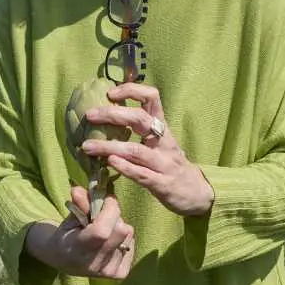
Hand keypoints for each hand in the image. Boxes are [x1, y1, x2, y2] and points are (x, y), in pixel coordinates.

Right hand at [25, 189, 134, 278]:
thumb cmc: (67, 235)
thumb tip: (78, 190)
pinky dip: (123, 239)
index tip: (106, 200)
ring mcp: (108, 271)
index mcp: (77, 250)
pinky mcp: (119, 274)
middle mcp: (94, 264)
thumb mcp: (69, 218)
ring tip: (104, 231)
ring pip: (128, 235)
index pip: (102, 230)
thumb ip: (78, 204)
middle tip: (104, 215)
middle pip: (122, 231)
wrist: (64, 260)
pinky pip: (132, 244)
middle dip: (115, 216)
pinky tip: (110, 242)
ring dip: (118, 227)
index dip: (109, 210)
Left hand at [77, 82, 214, 217]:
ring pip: (136, 150)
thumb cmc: (170, 165)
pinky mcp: (163, 184)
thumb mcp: (159, 143)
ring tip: (87, 146)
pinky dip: (125, 167)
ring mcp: (164, 163)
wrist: (197, 194)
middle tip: (90, 115)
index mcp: (162, 128)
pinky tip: (109, 162)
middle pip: (140, 119)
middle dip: (113, 115)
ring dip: (109, 146)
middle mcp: (164, 142)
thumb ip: (140, 130)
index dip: (132, 90)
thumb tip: (107, 115)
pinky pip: (142, 174)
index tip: (110, 93)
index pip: (152, 98)